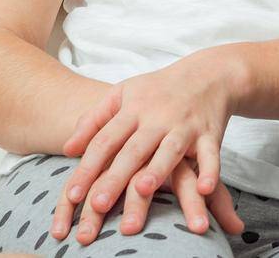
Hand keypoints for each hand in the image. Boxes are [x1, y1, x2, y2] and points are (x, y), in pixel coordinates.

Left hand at [50, 50, 247, 243]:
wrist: (209, 74)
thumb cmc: (159, 89)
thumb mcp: (124, 94)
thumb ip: (94, 120)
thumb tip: (67, 150)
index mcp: (134, 109)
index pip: (106, 140)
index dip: (88, 167)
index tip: (71, 196)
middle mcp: (158, 118)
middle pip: (134, 150)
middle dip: (116, 177)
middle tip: (97, 205)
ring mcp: (185, 126)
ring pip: (170, 150)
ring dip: (158, 170)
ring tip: (142, 191)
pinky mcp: (210, 134)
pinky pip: (211, 154)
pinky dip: (210, 171)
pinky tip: (204, 189)